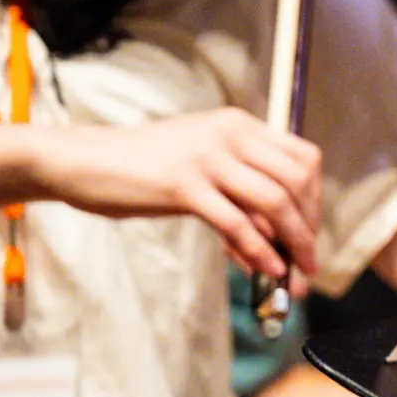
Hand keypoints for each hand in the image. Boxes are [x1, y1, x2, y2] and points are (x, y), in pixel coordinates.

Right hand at [31, 111, 321, 292]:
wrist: (82, 160)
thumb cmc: (140, 166)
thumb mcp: (199, 163)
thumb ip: (236, 190)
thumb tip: (271, 236)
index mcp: (239, 125)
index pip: (303, 157)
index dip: (314, 197)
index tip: (310, 229)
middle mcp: (231, 134)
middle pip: (296, 180)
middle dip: (309, 224)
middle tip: (309, 259)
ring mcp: (208, 158)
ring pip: (274, 201)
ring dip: (293, 241)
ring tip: (296, 272)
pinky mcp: (184, 186)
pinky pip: (236, 222)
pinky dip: (258, 250)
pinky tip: (265, 269)